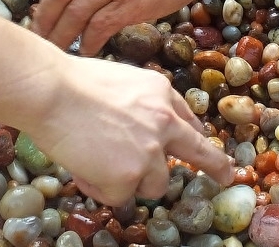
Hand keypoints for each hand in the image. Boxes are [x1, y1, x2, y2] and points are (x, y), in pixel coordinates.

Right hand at [30, 55, 233, 203]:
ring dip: (129, 180)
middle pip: (199, 152)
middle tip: (226, 176)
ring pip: (154, 184)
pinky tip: (83, 167)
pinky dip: (99, 188)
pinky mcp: (131, 176)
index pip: (187, 120)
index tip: (206, 146)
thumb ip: (138, 105)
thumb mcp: (120, 81)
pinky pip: (118, 196)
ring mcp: (150, 151)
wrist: (52, 91)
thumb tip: (138, 129)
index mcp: (160, 93)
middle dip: (216, 166)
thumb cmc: (70, 83)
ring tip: (96, 161)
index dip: (194, 137)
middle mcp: (164, 121)